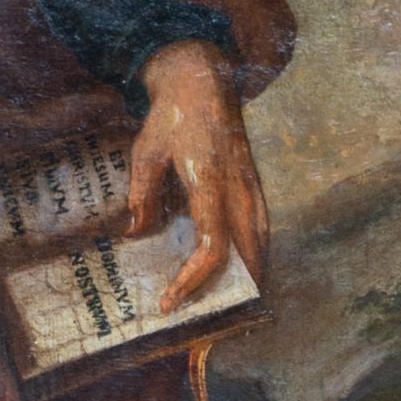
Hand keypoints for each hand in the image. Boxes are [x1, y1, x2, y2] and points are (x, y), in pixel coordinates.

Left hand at [125, 39, 267, 308]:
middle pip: (248, 255)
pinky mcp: (256, 183)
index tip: (170, 302)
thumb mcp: (144, 152)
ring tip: (232, 306)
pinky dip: (257, 255)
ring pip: (262, 244)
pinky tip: (247, 270)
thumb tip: (137, 234)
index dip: (193, 280)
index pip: (212, 247)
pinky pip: (263, 228)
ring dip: (250, 277)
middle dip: (232, 293)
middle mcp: (239, 189)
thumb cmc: (171, 115)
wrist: (204, 78)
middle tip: (209, 321)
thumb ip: (141, 195)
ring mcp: (253, 186)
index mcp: (210, 183)